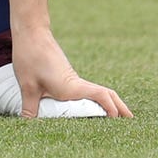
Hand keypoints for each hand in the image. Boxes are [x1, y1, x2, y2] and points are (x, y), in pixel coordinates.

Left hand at [11, 29, 133, 117]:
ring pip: (97, 92)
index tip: (120, 120)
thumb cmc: (30, 56)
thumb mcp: (27, 85)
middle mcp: (77, 83)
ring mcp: (73, 79)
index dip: (113, 109)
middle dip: (119, 108)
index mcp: (72, 87)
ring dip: (109, 103)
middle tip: (130, 121)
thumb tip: (28, 126)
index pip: (102, 97)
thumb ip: (30, 108)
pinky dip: (96, 99)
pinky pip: (87, 90)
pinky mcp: (67, 76)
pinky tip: (90, 106)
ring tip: (117, 118)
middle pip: (106, 95)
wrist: (30, 31)